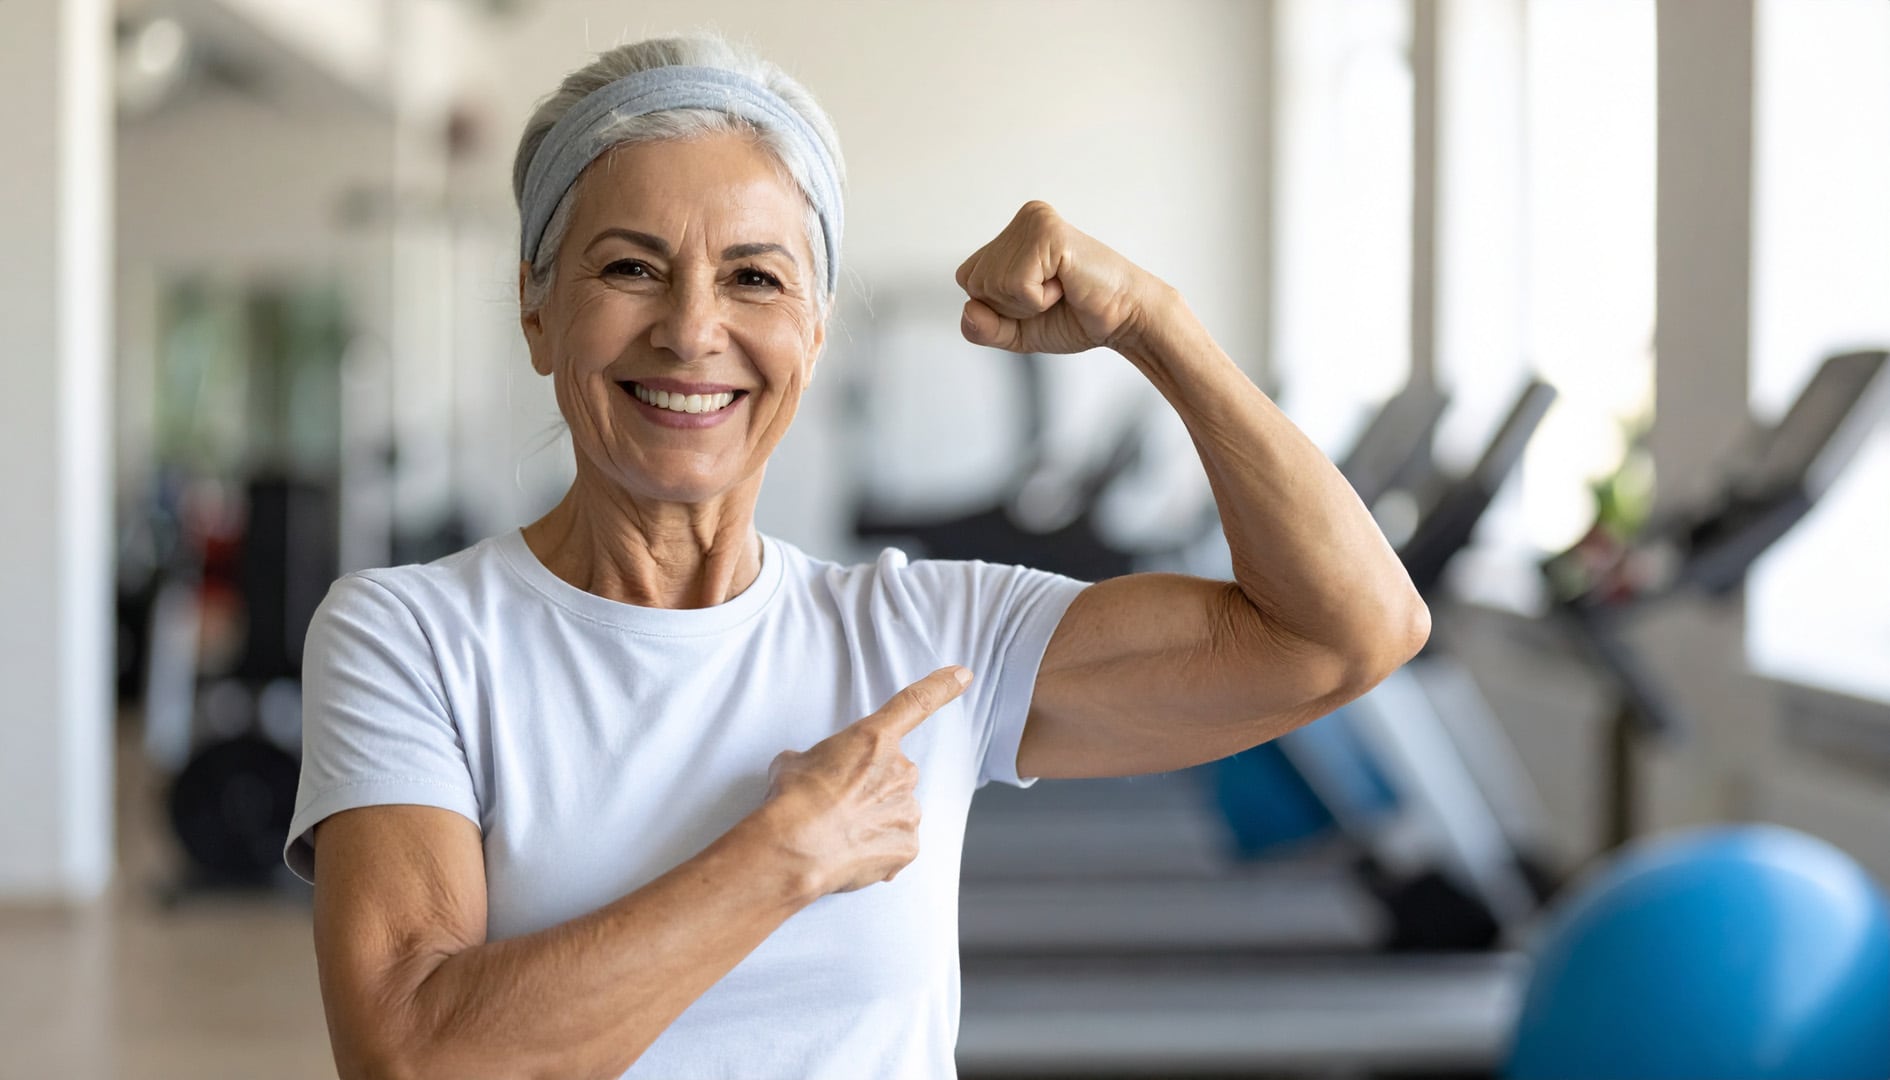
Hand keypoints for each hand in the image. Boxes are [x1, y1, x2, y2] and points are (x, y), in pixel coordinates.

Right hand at [759, 666, 972, 895]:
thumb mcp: (792, 762)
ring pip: (896, 811)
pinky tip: (848, 853)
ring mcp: (908, 809)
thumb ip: (816, 758)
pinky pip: (896, 844)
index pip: (915, 702)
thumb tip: (806, 768)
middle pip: (894, 775)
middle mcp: (900, 770)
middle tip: (838, 806)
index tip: (963, 675)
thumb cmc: (791, 801)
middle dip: (872, 789)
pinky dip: (876, 850)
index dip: (941, 686)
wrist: (794, 850)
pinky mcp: (908, 846)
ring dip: (873, 820)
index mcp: (874, 739)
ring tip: (838, 834)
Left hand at [955, 200, 1169, 354]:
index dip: (999, 307)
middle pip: (974, 281)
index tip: (1040, 298)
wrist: (1126, 320)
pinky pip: (1015, 284)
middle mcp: (1023, 219)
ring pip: (991, 284)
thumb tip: (969, 308)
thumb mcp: (1016, 332)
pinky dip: (1039, 300)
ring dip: (1027, 303)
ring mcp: (1035, 221)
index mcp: (1013, 235)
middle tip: (1053, 295)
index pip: (968, 280)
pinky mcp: (1048, 232)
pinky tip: (1065, 284)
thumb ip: (983, 327)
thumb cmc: (1077, 318)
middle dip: (1010, 306)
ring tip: (1061, 289)